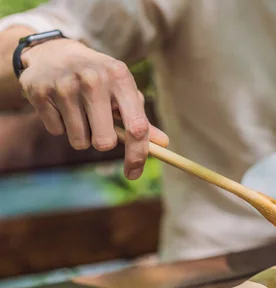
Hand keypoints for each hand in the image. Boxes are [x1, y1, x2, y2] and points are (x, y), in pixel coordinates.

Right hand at [19, 38, 168, 178]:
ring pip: (79, 141)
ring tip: (78, 111)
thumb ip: (140, 119)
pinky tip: (60, 104)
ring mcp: (65, 85)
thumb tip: (163, 145)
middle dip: (103, 142)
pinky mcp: (40, 92)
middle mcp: (93, 79)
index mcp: (120, 77)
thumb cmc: (99, 78)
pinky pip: (57, 131)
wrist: (54, 52)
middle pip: (104, 142)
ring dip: (81, 135)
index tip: (133, 173)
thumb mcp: (122, 91)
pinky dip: (61, 125)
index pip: (136, 127)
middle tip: (98, 125)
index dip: (137, 155)